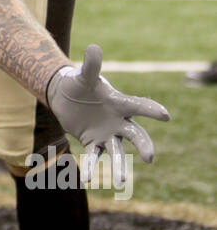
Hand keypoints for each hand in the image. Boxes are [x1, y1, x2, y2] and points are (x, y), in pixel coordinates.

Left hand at [46, 45, 169, 187]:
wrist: (64, 97)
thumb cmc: (79, 84)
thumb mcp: (83, 76)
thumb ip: (91, 66)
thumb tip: (93, 48)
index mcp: (119, 103)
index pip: (139, 106)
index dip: (151, 110)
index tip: (165, 116)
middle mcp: (117, 121)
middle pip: (135, 135)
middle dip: (143, 145)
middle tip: (149, 158)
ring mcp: (106, 133)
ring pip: (117, 151)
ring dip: (120, 166)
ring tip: (122, 181)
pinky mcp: (93, 142)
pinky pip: (94, 156)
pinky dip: (92, 167)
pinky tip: (89, 179)